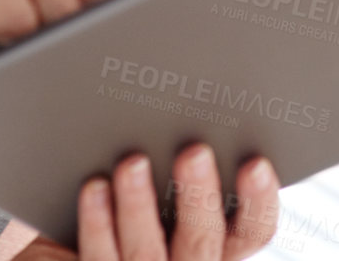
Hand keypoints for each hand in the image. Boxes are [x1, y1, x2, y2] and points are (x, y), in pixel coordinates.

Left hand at [15, 143, 279, 259]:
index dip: (259, 200)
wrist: (79, 249)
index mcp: (216, 244)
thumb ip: (186, 160)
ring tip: (132, 164)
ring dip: (139, 206)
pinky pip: (98, 255)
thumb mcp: (175, 190)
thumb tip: (196, 94)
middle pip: (201, 241)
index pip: (252, 229)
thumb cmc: (137, 205)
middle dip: (197, 195)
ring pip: (145, 252)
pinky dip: (97, 221)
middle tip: (194, 152)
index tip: (256, 163)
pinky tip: (94, 187)